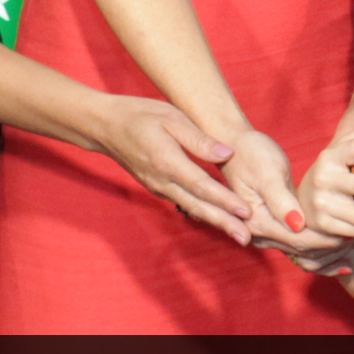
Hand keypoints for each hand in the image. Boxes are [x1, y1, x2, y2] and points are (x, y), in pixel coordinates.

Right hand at [89, 96, 257, 245]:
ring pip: (192, 208)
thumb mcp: (172, 118)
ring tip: (239, 235)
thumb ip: (199, 139)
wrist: (106, 127)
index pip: (202, 186)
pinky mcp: (158, 188)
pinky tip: (219, 218)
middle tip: (247, 238)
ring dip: (216, 222)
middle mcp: (163, 181)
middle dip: (224, 223)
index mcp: (168, 162)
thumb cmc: (141, 116)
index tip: (246, 211)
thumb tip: (227, 153)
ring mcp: (159, 187)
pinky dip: (203, 212)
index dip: (225, 200)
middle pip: (198, 206)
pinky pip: (184, 203)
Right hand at [215, 127, 320, 252]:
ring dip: (328, 247)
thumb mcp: (268, 173)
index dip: (327, 238)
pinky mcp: (273, 226)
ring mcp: (265, 232)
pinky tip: (342, 242)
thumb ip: (281, 200)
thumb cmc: (252, 154)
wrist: (234, 148)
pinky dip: (320, 243)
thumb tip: (298, 224)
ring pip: (302, 250)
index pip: (299, 240)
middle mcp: (259, 233)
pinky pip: (299, 242)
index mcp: (257, 222)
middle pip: (302, 249)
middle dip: (332, 245)